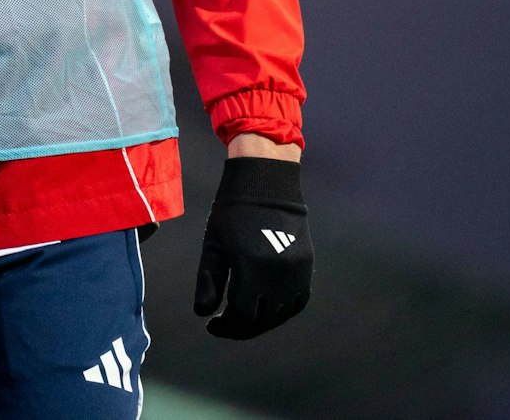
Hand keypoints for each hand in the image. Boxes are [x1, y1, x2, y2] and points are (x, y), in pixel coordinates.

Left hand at [193, 156, 311, 338]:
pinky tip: (267, 309)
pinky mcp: (306, 267)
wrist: (266, 183)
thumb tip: (202, 314)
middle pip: (261, 320)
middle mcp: (277, 276)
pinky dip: (282, 311)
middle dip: (241, 327)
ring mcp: (295, 273)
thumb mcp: (214, 244)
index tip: (212, 325)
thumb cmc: (232, 212)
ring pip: (280, 314)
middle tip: (225, 324)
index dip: (225, 326)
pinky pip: (298, 302)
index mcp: (251, 269)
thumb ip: (209, 281)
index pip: (240, 315)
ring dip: (261, 322)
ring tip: (244, 318)